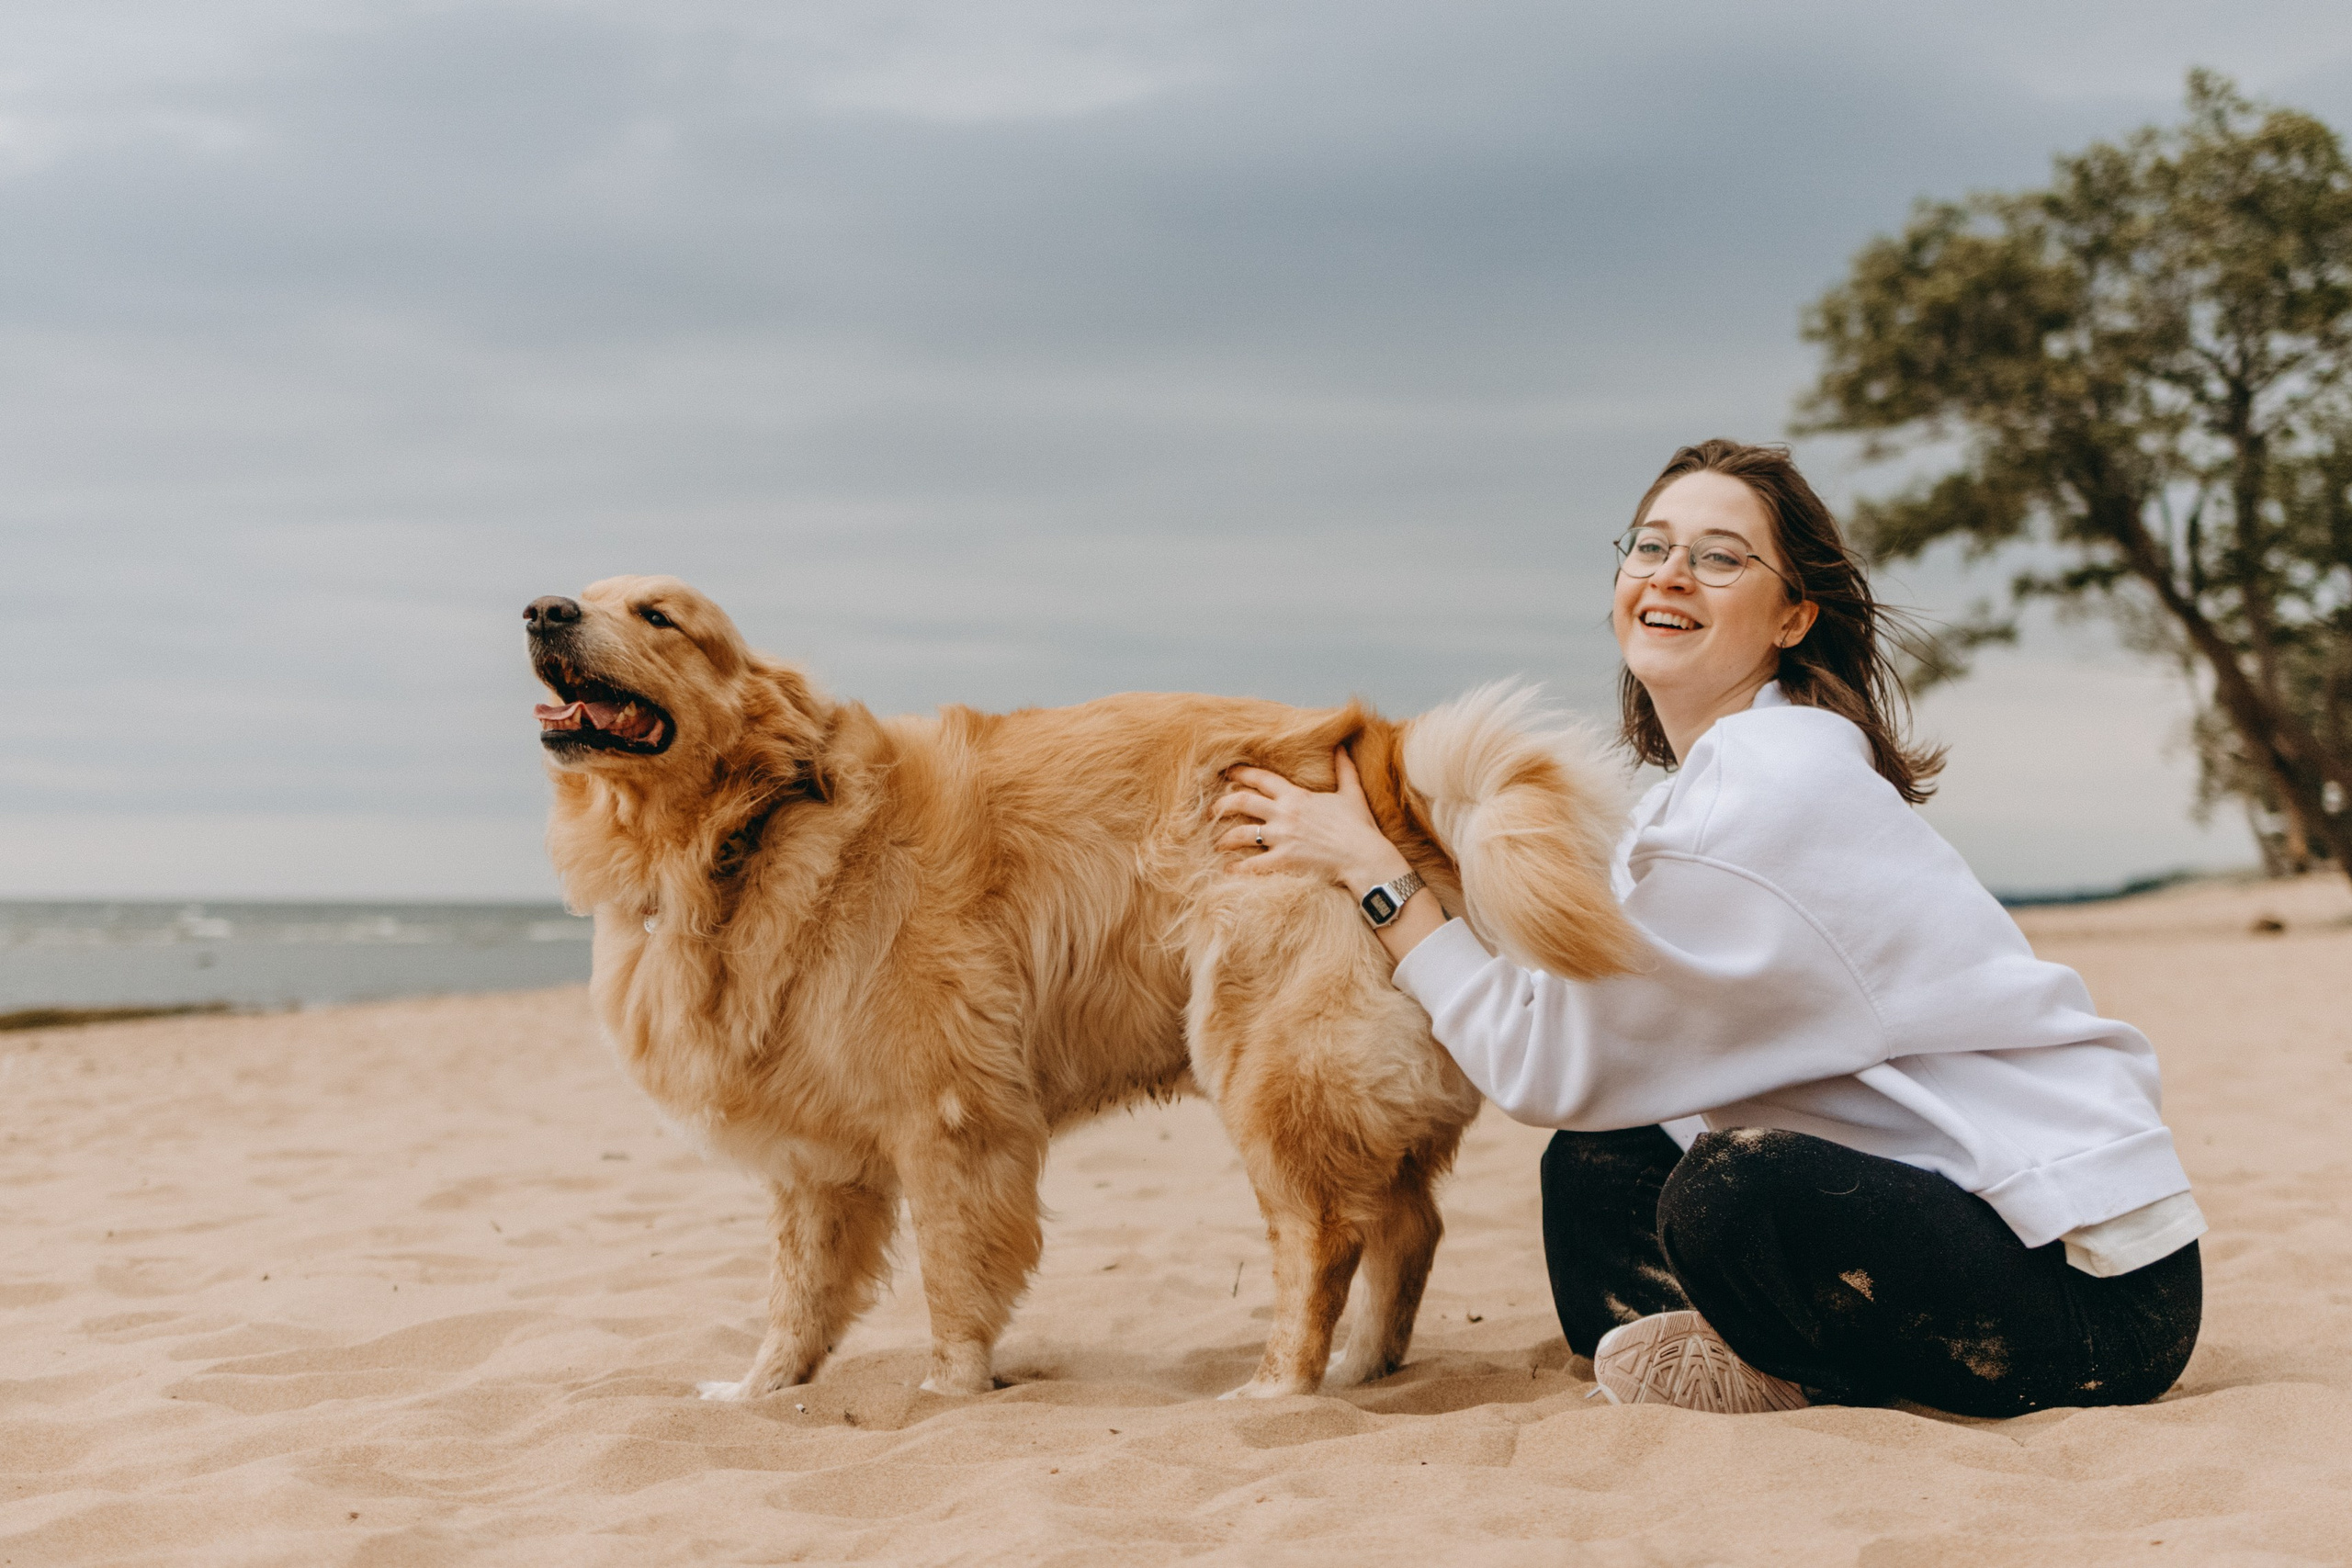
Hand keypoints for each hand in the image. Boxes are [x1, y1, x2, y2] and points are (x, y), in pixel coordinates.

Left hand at [1213, 748, 1412, 896]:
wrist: (1364, 856)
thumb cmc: (1359, 826)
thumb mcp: (1351, 793)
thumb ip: (1344, 769)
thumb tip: (1342, 747)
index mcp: (1296, 796)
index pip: (1262, 779)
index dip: (1241, 773)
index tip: (1227, 772)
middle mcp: (1284, 814)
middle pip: (1242, 802)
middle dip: (1222, 804)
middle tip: (1211, 810)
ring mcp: (1282, 837)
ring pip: (1241, 834)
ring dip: (1225, 839)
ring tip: (1217, 844)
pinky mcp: (1284, 860)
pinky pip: (1252, 865)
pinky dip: (1237, 869)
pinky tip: (1227, 870)